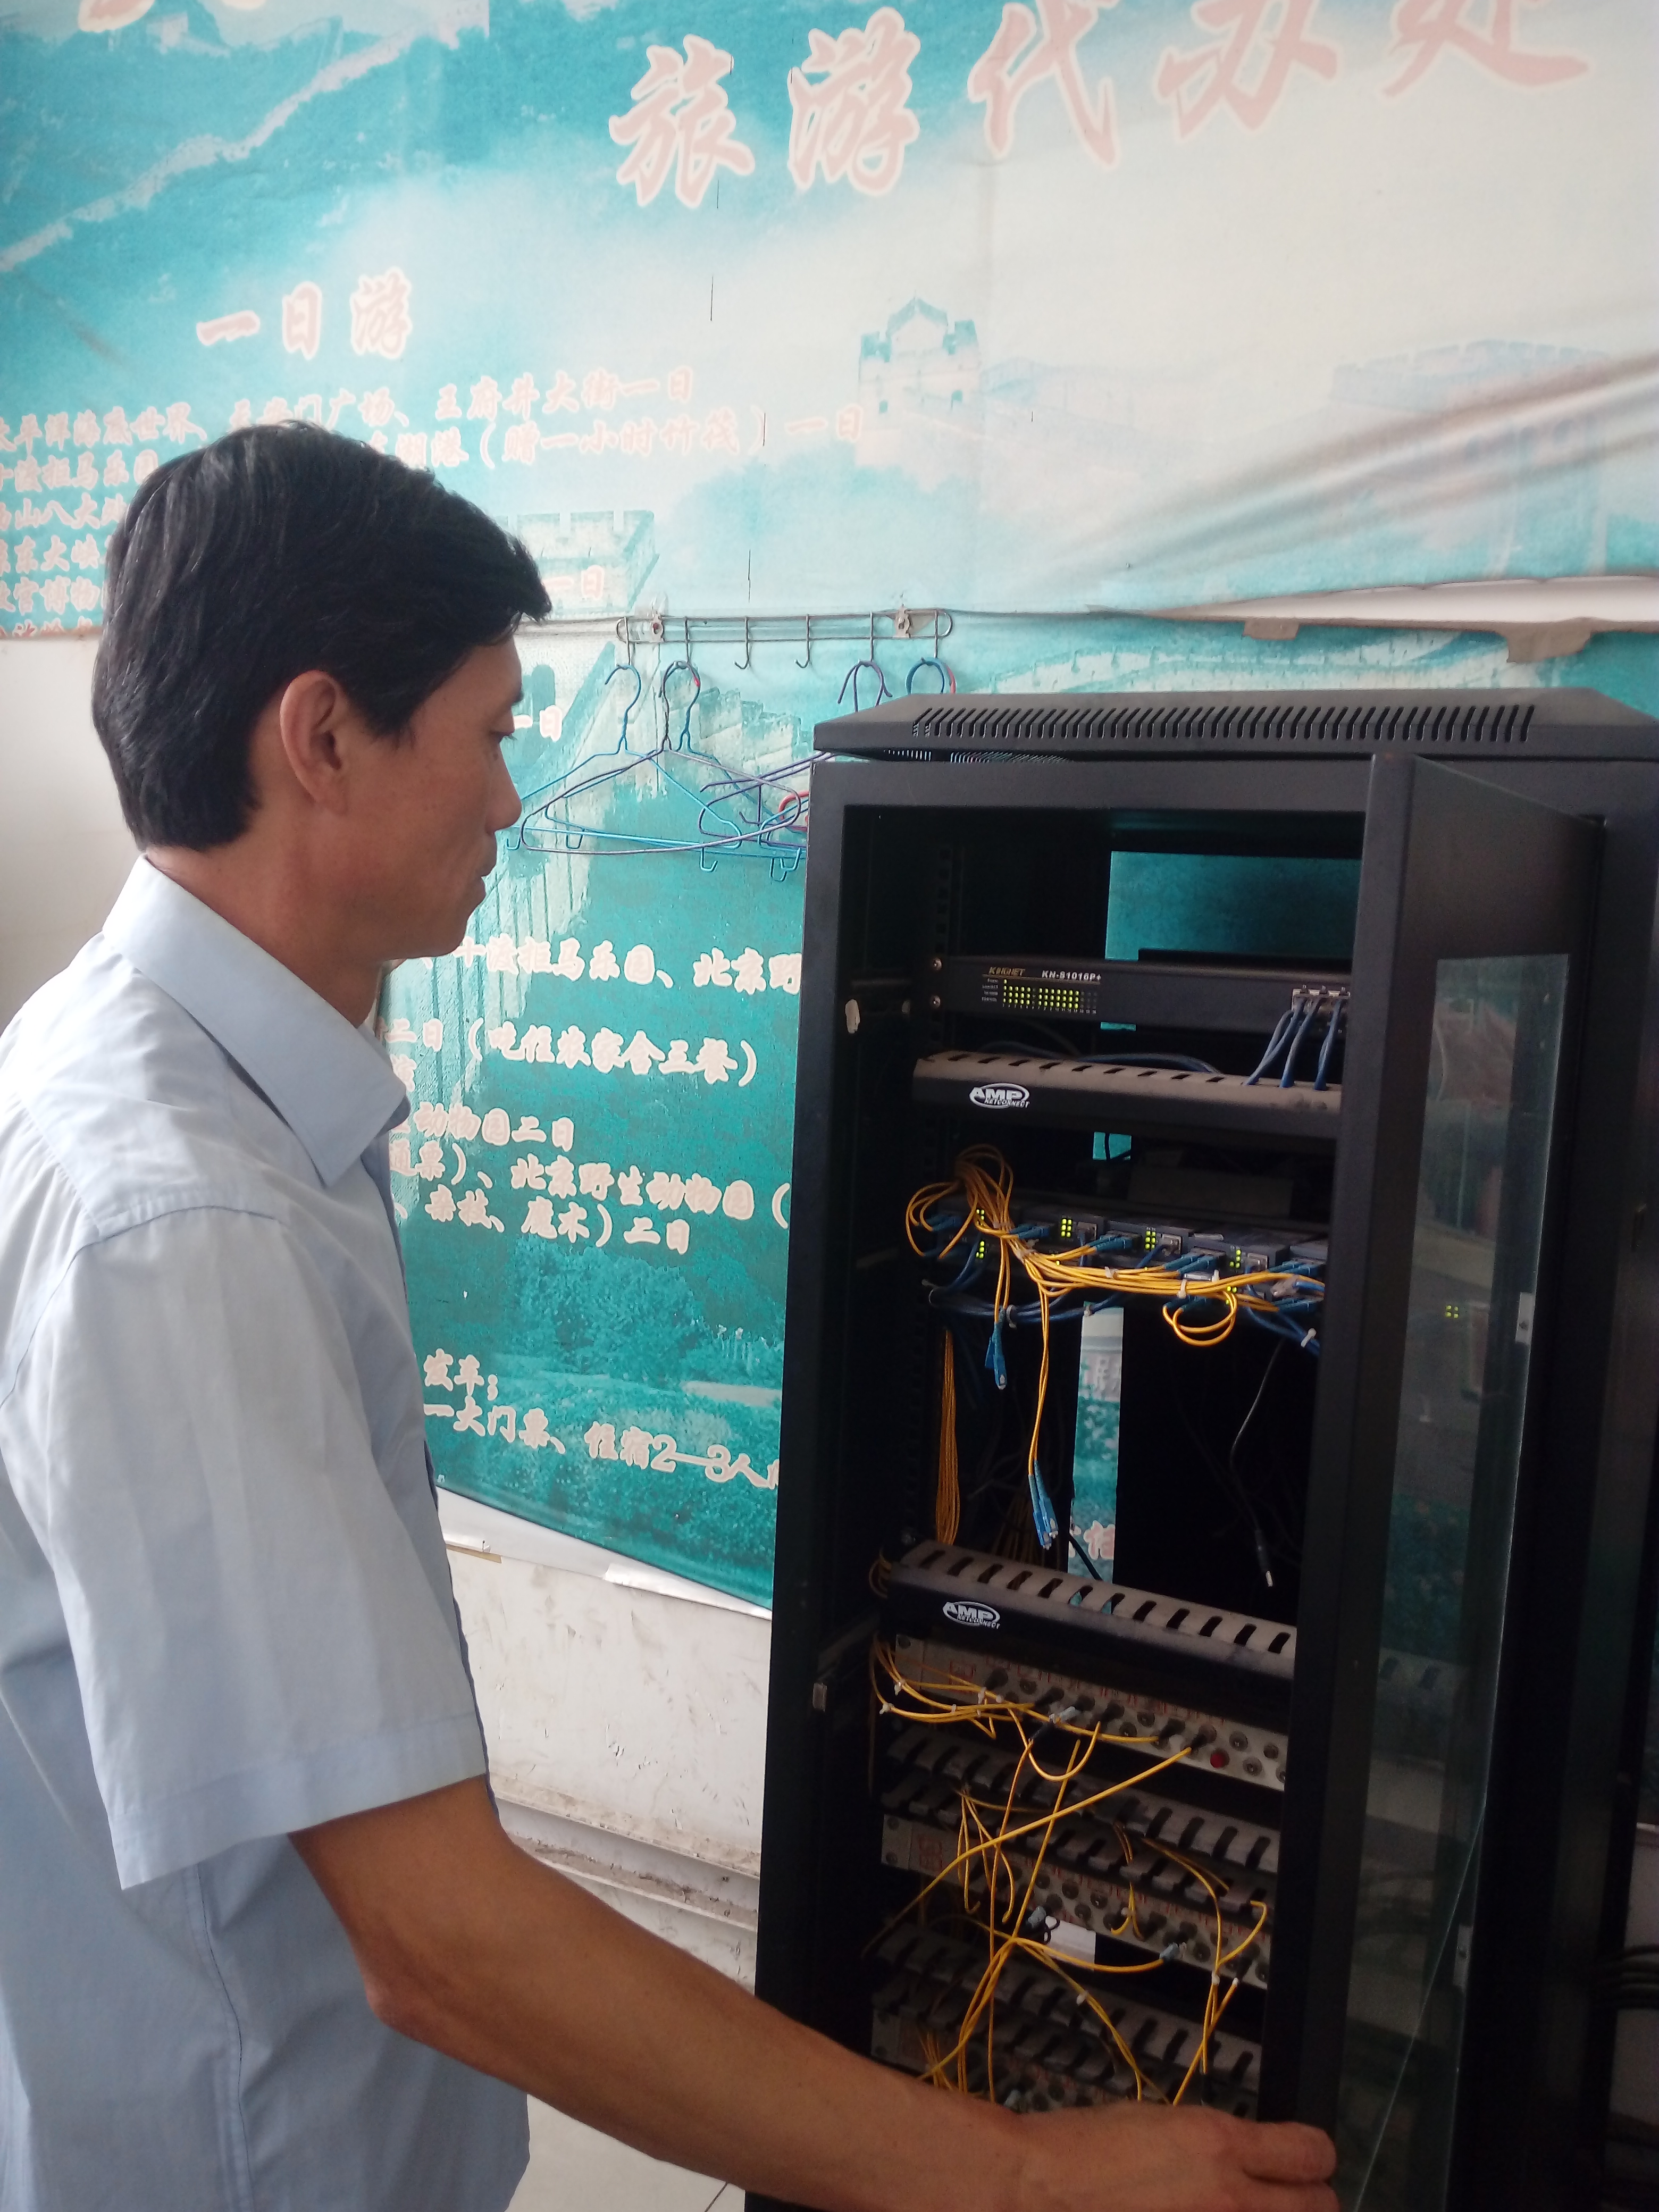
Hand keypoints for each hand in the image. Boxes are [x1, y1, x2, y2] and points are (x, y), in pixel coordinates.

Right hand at [1007, 2100, 1336, 2211]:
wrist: (1039, 2192)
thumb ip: (1217, 2147)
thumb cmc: (1087, 2150)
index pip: (1311, 2153)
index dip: (1313, 2155)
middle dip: (1307, 2198)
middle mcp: (1231, 2198)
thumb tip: (1250, 2163)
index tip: (1305, 2159)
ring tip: (1249, 2209)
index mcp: (1219, 2144)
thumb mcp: (1161, 2124)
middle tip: (1284, 2197)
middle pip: (1319, 2206)